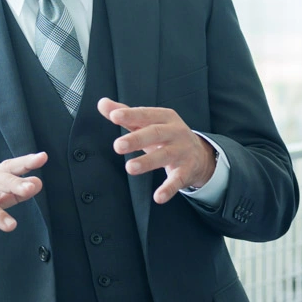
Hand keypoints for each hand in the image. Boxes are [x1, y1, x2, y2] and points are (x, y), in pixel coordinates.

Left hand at [97, 98, 216, 204]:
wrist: (199, 154)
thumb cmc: (165, 135)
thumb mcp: (148, 123)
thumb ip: (125, 114)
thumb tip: (102, 104)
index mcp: (164, 117)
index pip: (145, 114)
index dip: (130, 115)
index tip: (114, 116)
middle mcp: (175, 132)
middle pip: (155, 133)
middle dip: (137, 139)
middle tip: (118, 146)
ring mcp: (182, 151)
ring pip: (164, 156)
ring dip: (147, 162)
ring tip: (130, 168)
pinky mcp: (186, 171)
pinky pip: (177, 180)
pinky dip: (168, 189)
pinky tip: (158, 197)